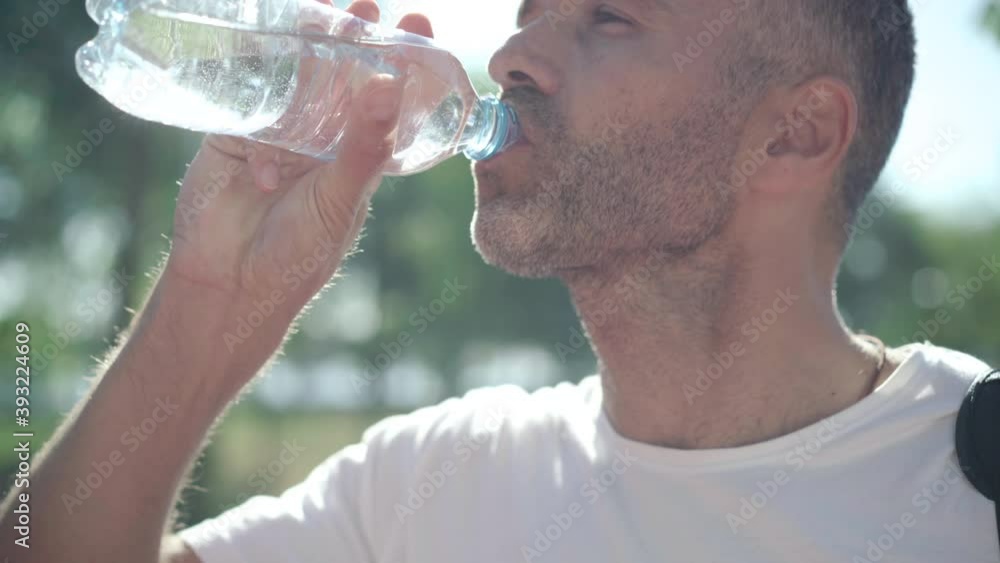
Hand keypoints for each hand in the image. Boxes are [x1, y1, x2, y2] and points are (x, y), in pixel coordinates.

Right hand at [164, 0, 433, 315]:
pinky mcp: (234, 132)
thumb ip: (364, 147)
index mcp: (357, 155)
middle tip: (367, 5)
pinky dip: (254, 80)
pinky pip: (245, 94)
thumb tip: (390, 86)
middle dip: (354, 37)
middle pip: (340, 75)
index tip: (420, 24)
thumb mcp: (340, 198)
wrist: (230, 284)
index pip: (386, 99)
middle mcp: (321, 139)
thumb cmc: (299, 253)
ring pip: (293, 76)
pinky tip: (266, 54)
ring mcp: (277, 133)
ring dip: (306, 42)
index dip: (403, 63)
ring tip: (322, 8)